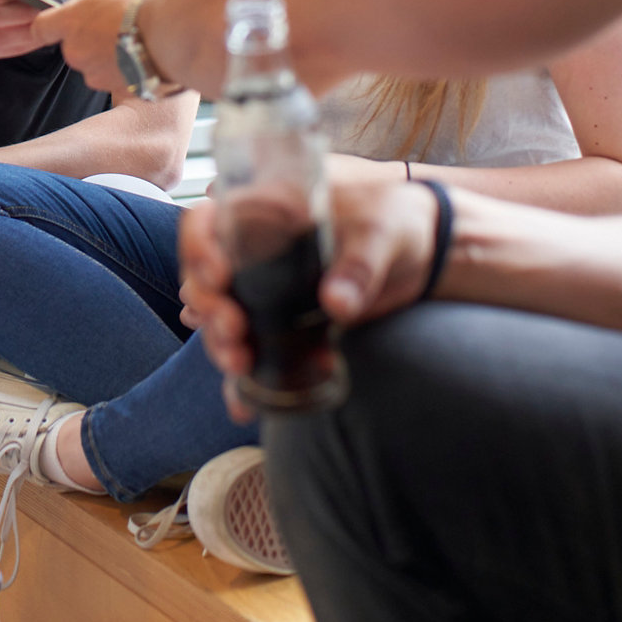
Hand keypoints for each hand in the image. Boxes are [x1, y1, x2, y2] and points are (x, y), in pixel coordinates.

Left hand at [31, 0, 166, 96]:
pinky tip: (146, 56)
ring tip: (137, 42)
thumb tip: (105, 1)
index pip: (41, 28)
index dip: (50, 26)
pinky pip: (117, 79)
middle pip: (74, 47)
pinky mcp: (115, 90)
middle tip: (117, 27)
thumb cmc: (144, 5)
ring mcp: (95, 74)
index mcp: (70, 22)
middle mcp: (76, 52)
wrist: (170, 35)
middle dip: (91, 40)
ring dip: (110, 57)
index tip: (58, 24)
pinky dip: (127, 71)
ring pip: (96, 66)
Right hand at [178, 181, 441, 415]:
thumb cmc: (395, 220)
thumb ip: (358, 265)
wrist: (423, 252)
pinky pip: (255, 352)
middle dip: (210, 309)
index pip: (206, 223)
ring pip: (223, 319)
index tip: (218, 278)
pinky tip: (243, 408)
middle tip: (234, 333)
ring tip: (241, 365)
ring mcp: (266, 292)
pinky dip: (245, 382)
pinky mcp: (285, 326)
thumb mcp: (380, 232)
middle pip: (206, 278)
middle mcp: (254, 252)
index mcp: (265, 213)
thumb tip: (336, 304)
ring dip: (222, 345)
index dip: (199, 249)